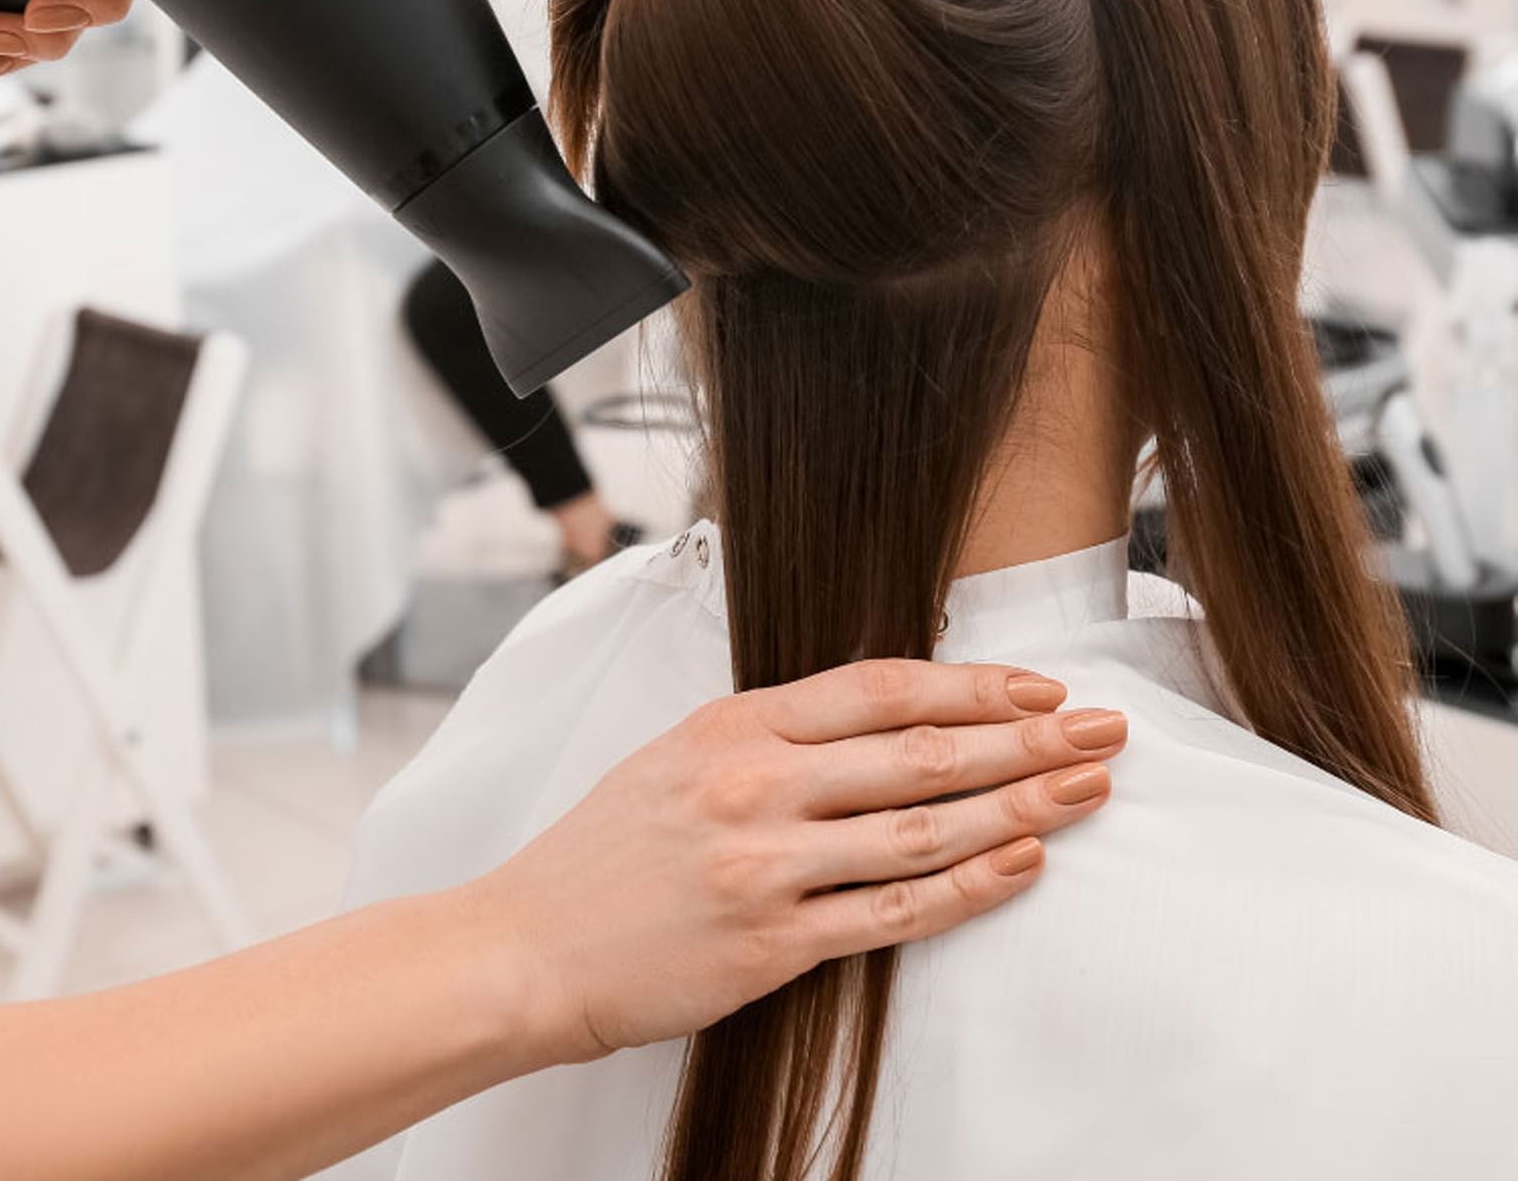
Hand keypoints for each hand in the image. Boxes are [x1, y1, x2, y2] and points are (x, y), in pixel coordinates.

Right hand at [474, 660, 1127, 1062]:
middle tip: (1104, 729)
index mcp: (732, 727)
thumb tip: (877, 725)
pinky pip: (891, 913)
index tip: (1040, 686)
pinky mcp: (770, 945)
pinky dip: (967, 889)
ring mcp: (764, 866)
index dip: (973, 685)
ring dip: (1018, 806)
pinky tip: (1022, 865)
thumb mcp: (674, 757)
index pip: (879, 689)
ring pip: (921, 830)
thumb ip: (768, 737)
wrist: (528, 946)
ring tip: (1086, 790)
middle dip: (1025, 737)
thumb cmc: (601, 852)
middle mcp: (754, 785)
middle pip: (920, 753)